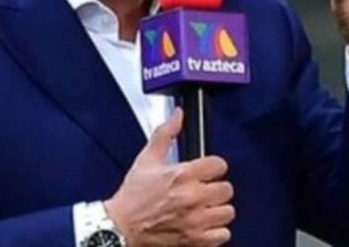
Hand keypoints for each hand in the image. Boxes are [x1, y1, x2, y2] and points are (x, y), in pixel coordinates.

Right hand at [104, 108, 234, 245]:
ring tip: (205, 208)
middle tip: (204, 190)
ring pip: (228, 211)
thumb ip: (165, 133)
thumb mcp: (147, 159)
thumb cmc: (133, 196)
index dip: (213, 166)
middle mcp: (192, 197)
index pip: (219, 164)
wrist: (121, 227)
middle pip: (227, 189)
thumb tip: (178, 115)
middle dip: (216, 188)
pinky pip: (223, 234)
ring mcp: (195, 220)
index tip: (207, 171)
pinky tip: (205, 224)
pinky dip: (216, 231)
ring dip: (218, 209)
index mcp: (182, 174)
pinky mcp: (195, 239)